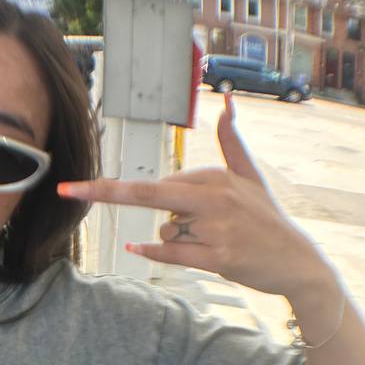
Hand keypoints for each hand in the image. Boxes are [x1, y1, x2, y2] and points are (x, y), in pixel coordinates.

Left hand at [57, 93, 333, 296]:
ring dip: (173, 242)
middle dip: (105, 191)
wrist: (295, 260)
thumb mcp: (250, 177)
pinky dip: (152, 252)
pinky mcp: (219, 257)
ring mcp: (217, 228)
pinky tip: (135, 249)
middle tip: (68, 190)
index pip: (161, 185)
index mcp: (216, 177)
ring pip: (165, 232)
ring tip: (211, 242)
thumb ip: (232, 143)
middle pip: (148, 193)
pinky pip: (171, 253)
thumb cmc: (266, 219)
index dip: (133, 195)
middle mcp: (214, 199)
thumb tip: (227, 103)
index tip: (82, 188)